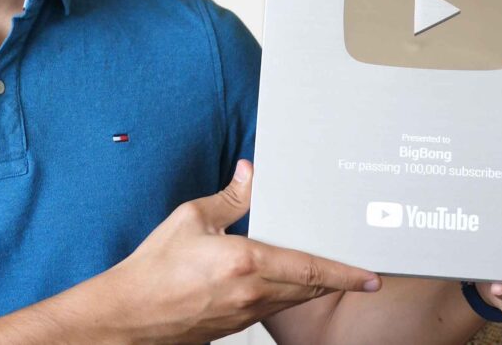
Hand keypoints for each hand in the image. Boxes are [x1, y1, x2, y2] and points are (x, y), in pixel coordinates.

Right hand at [104, 159, 380, 343]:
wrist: (129, 316)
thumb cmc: (153, 269)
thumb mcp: (191, 219)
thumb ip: (229, 198)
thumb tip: (249, 173)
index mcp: (246, 263)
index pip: (310, 268)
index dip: (345, 273)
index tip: (371, 276)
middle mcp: (252, 294)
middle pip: (309, 289)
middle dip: (337, 281)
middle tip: (361, 274)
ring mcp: (244, 315)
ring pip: (293, 301)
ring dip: (312, 288)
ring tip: (327, 274)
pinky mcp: (233, 327)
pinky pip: (272, 309)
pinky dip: (287, 296)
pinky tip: (283, 284)